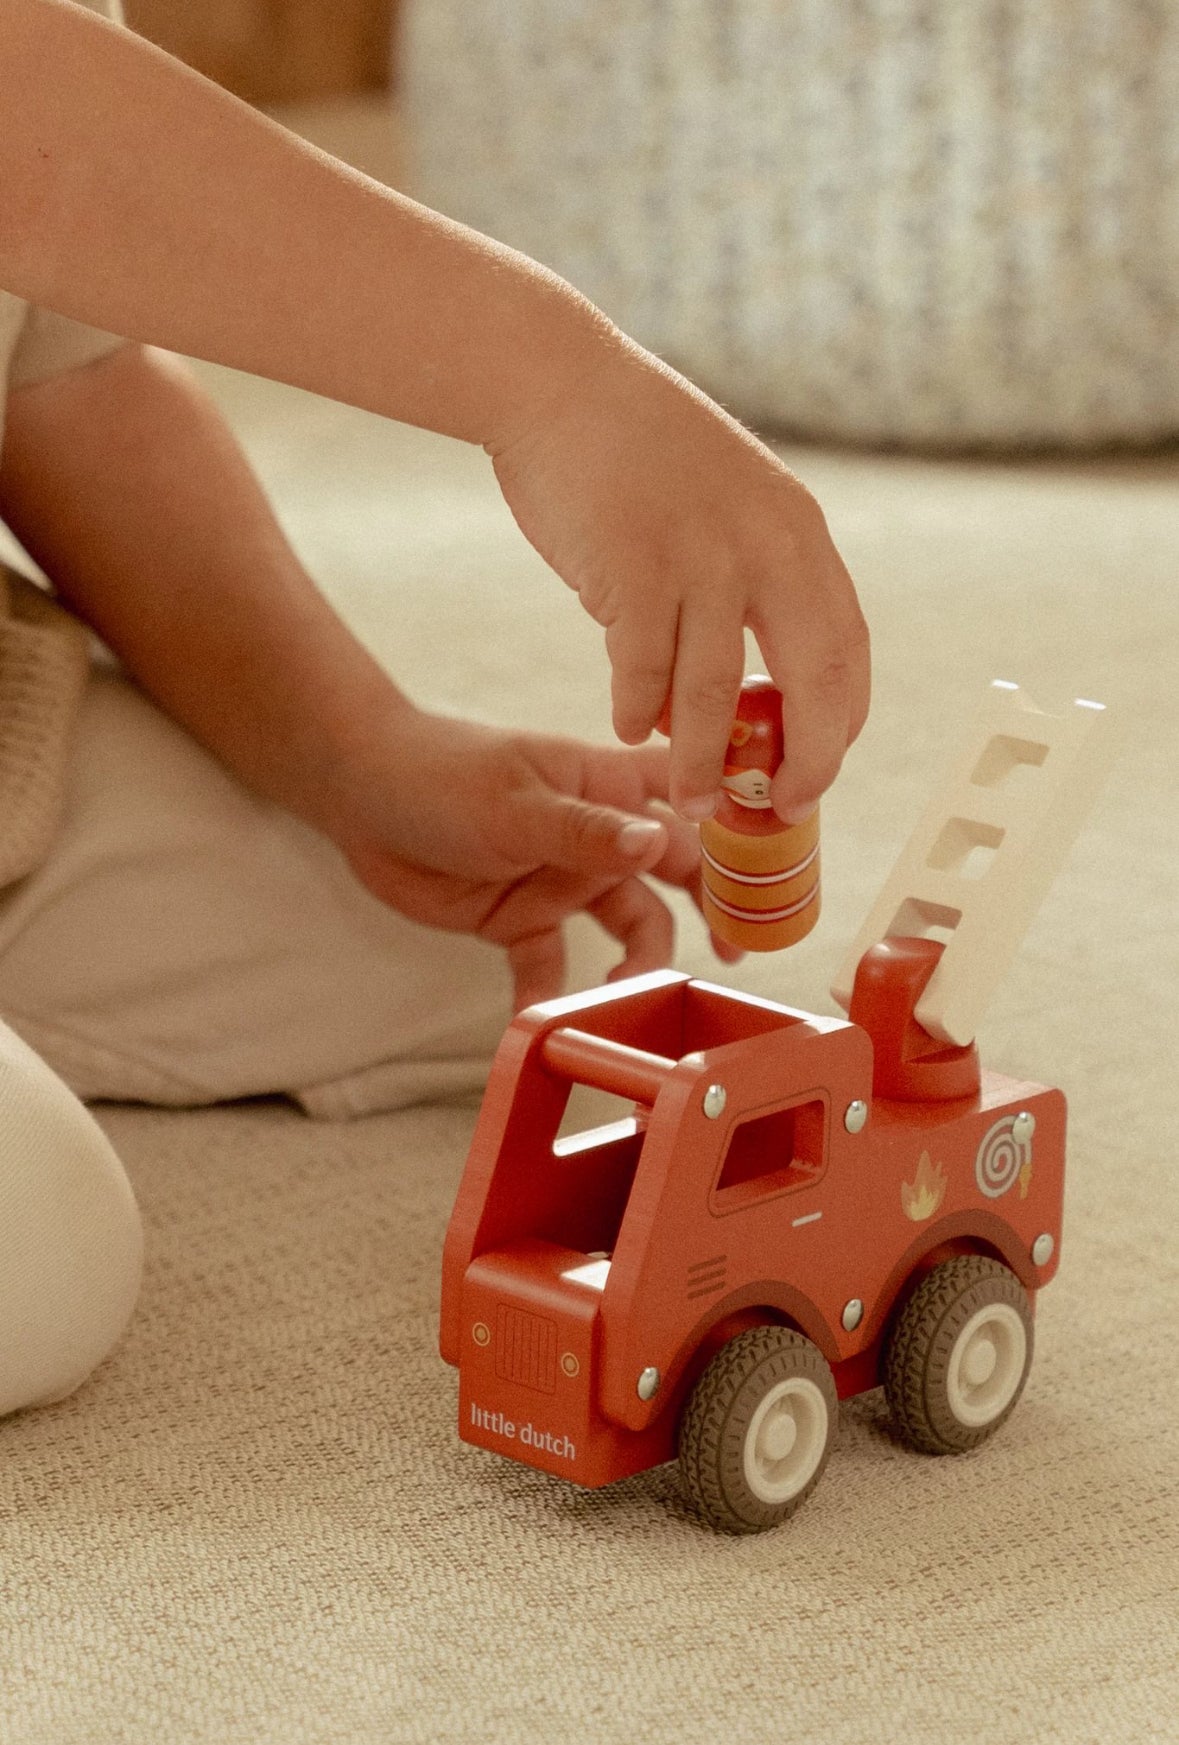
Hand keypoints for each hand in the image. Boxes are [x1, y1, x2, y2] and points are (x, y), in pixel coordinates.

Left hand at [327, 708, 740, 1009]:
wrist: (359, 794)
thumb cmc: (444, 772)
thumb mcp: (518, 803)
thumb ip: (588, 832)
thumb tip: (658, 845)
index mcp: (612, 786)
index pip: (695, 800)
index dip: (740, 829)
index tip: (779, 873)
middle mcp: (602, 836)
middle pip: (678, 875)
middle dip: (714, 912)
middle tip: (738, 957)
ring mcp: (565, 880)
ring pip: (629, 929)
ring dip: (637, 965)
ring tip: (628, 998)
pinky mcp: (522, 921)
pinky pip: (552, 967)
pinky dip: (552, 997)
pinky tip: (545, 1024)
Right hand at [488, 327, 869, 823]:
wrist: (559, 383)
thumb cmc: (638, 455)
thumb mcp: (727, 505)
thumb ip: (749, 583)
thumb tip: (742, 694)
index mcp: (798, 534)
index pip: (847, 651)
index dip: (840, 725)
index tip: (817, 772)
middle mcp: (765, 546)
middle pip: (812, 682)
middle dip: (803, 761)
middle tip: (782, 809)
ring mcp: (700, 555)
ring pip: (715, 692)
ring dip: (703, 760)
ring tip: (691, 799)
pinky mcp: (633, 566)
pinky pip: (643, 668)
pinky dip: (638, 710)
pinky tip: (629, 727)